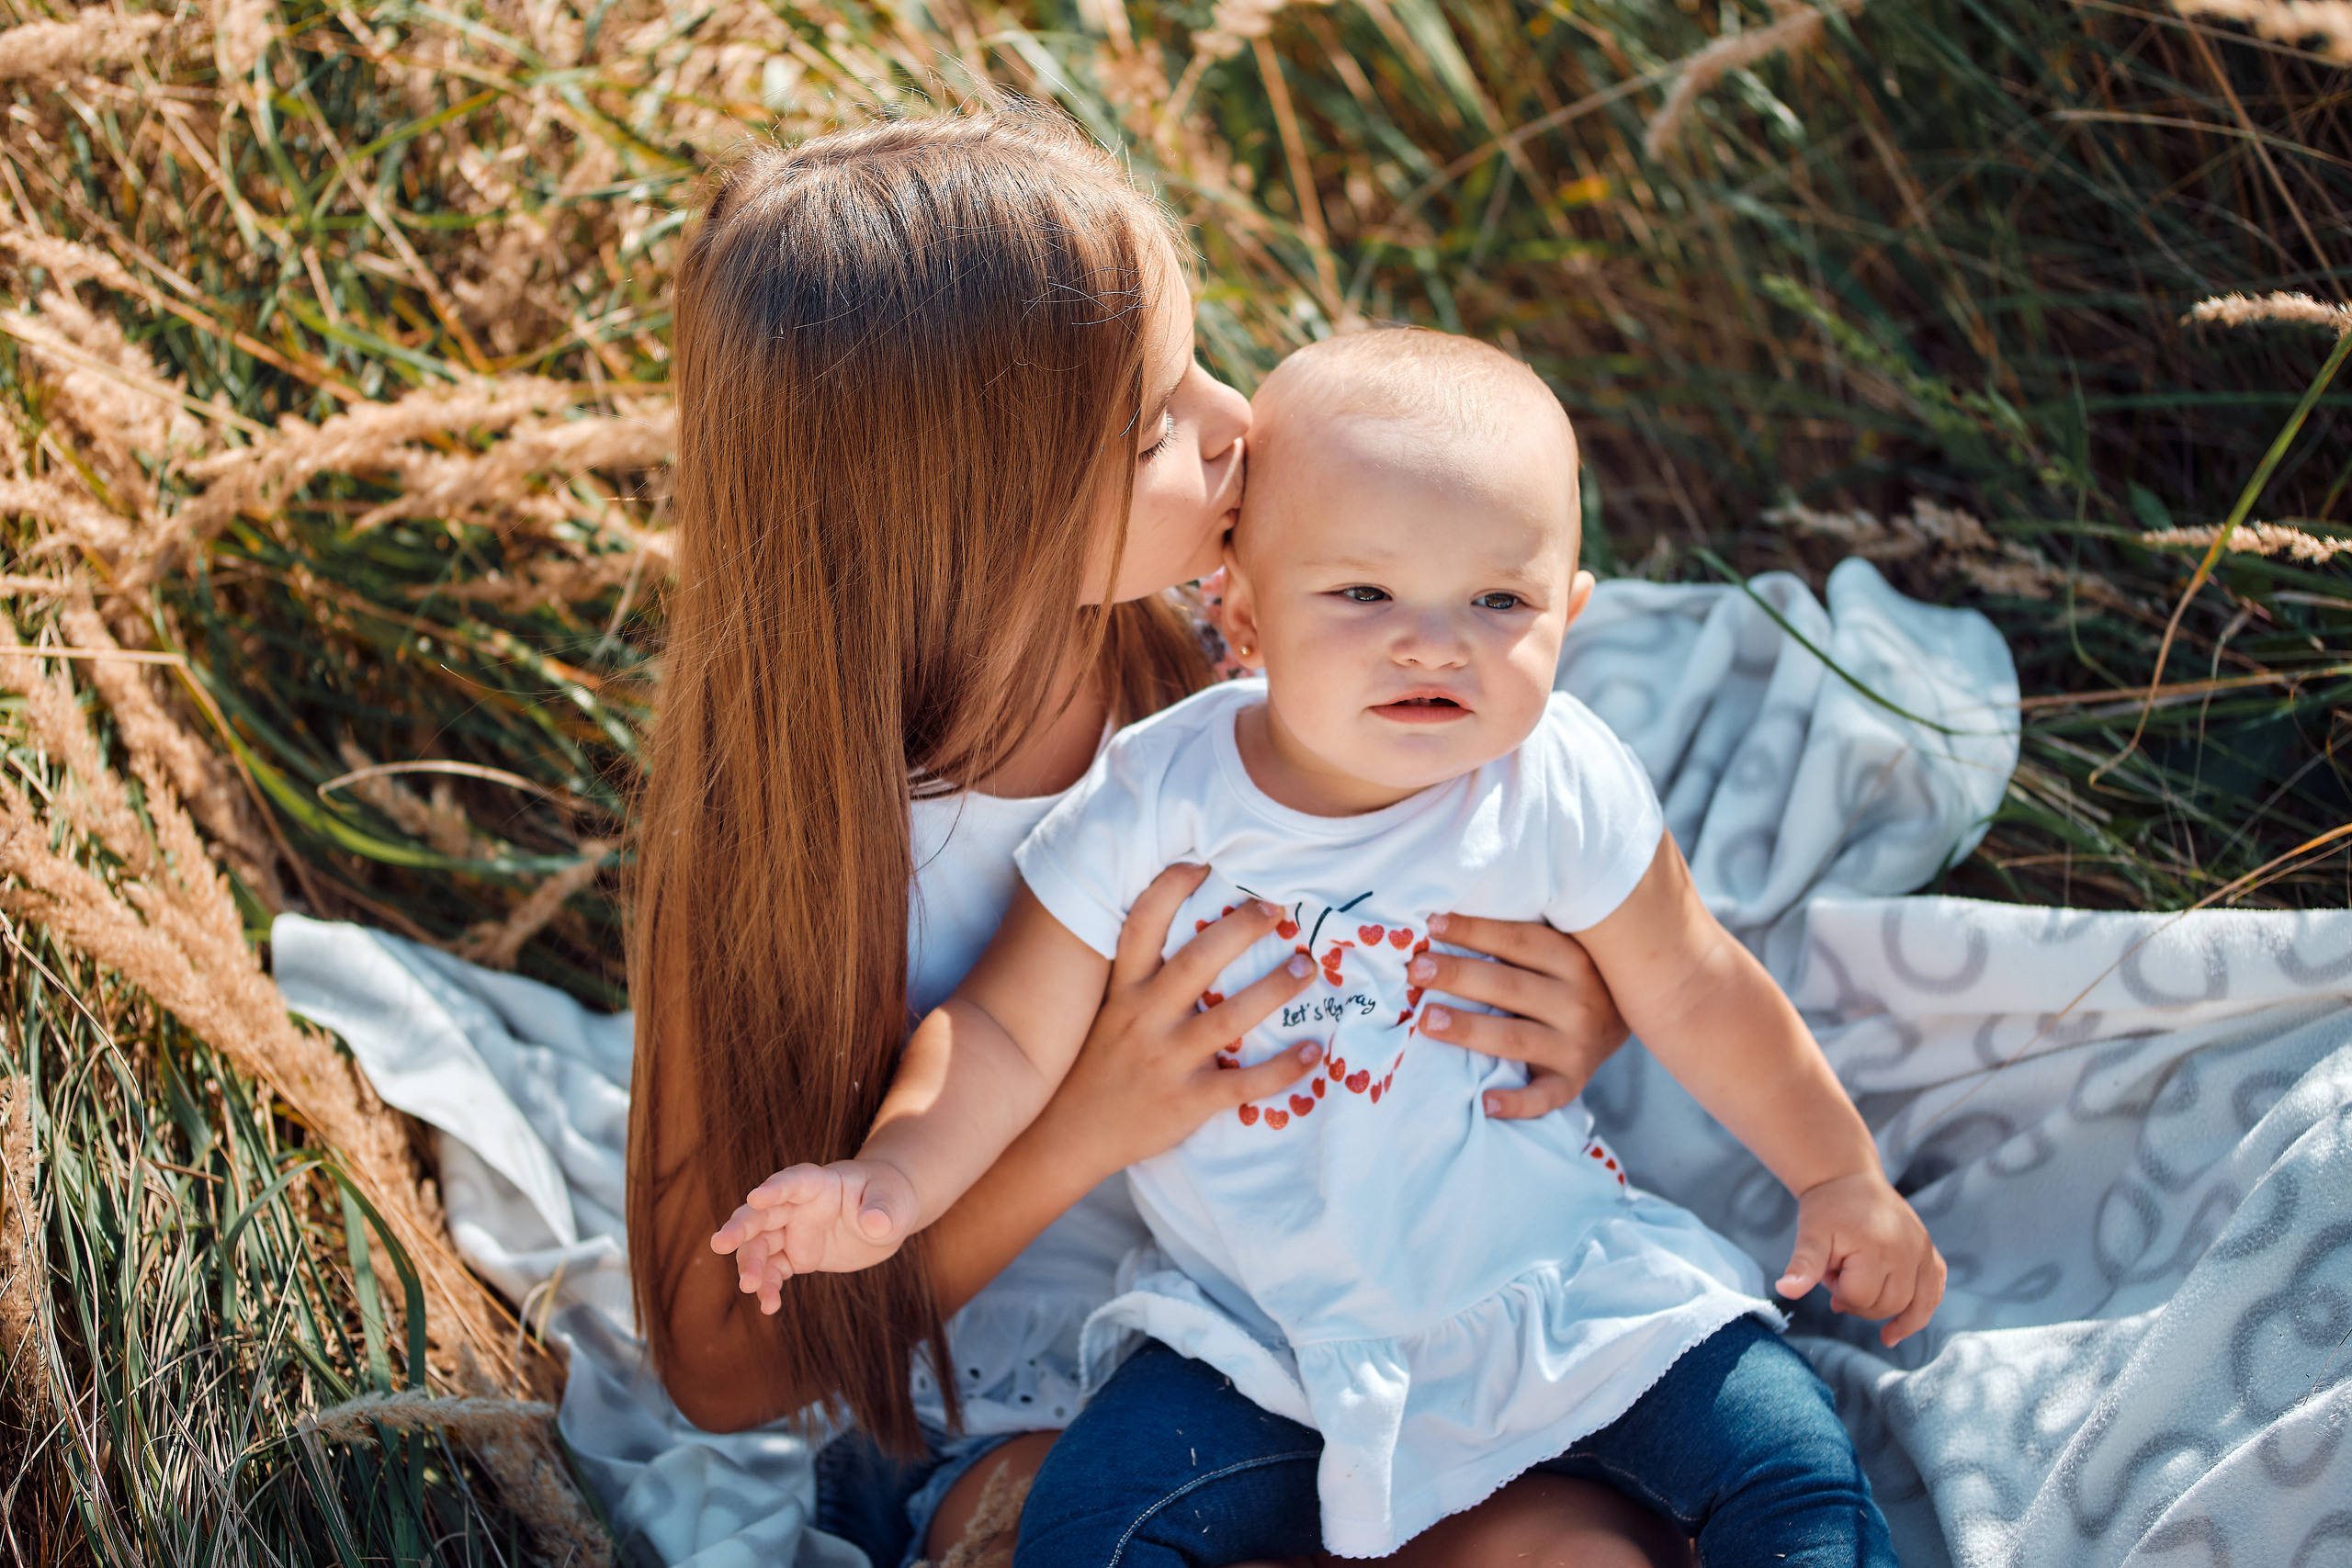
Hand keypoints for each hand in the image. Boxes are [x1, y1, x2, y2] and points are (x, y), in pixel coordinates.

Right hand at [709, 1158, 918, 1313]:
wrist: (885, 1214)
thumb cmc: (890, 1197)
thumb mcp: (894, 1202)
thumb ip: (882, 1211)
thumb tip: (875, 1224)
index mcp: (821, 1184)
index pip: (795, 1181)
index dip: (776, 1188)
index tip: (756, 1197)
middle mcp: (799, 1206)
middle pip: (762, 1213)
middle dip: (740, 1227)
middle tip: (719, 1244)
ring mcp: (794, 1231)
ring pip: (760, 1245)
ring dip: (749, 1265)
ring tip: (750, 1288)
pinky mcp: (796, 1255)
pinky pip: (774, 1270)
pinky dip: (767, 1287)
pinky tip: (769, 1306)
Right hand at [1036, 863, 1321, 1176]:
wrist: (1068, 1135)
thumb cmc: (1097, 1064)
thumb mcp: (1105, 1011)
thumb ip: (1138, 977)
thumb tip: (1189, 931)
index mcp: (1122, 991)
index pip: (1141, 928)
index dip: (1169, 889)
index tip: (1203, 864)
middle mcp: (1142, 1019)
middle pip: (1197, 962)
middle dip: (1241, 929)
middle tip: (1277, 909)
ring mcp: (1166, 1061)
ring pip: (1229, 1018)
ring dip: (1275, 988)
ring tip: (1308, 967)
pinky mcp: (1187, 1102)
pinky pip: (1243, 1083)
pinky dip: (1283, 1068)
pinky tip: (1313, 1051)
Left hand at [1406, 912, 1631, 1118]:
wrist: (1633, 1018)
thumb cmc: (1573, 977)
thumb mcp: (1563, 948)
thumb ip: (1520, 939)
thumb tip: (1446, 922)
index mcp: (1572, 960)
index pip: (1518, 940)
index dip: (1474, 931)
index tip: (1431, 924)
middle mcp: (1578, 1002)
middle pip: (1509, 986)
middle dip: (1458, 976)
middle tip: (1415, 970)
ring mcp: (1577, 1046)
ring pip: (1516, 1038)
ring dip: (1470, 1029)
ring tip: (1427, 1021)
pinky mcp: (1573, 1082)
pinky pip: (1544, 1097)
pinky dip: (1517, 1103)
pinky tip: (1485, 1103)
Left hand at [1777, 1170, 1945, 1345]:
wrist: (1847, 1178)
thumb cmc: (1827, 1208)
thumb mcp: (1810, 1235)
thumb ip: (1803, 1266)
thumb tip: (1785, 1290)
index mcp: (1878, 1249)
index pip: (1861, 1297)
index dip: (1839, 1292)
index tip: (1829, 1273)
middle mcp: (1908, 1252)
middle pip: (1888, 1305)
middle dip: (1860, 1301)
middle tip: (1841, 1278)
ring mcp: (1923, 1252)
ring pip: (1914, 1305)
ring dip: (1889, 1312)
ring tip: (1870, 1316)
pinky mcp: (1930, 1252)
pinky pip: (1935, 1291)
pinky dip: (1921, 1311)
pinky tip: (1902, 1328)